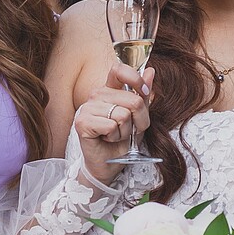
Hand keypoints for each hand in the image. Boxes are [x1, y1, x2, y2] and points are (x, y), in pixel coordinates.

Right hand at [74, 63, 153, 185]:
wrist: (109, 165)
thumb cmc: (122, 142)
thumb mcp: (139, 117)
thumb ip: (143, 95)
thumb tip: (150, 70)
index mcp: (109, 90)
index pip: (119, 69)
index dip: (135, 79)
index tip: (144, 93)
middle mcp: (96, 95)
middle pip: (132, 100)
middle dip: (138, 120)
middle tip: (128, 130)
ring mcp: (87, 107)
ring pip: (123, 115)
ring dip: (126, 131)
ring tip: (116, 135)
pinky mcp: (83, 122)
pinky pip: (112, 126)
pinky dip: (115, 137)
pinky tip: (107, 139)